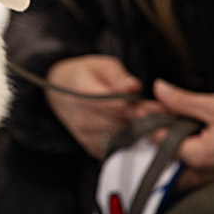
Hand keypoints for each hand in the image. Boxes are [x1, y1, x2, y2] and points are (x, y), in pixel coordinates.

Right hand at [45, 55, 161, 158]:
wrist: (60, 94)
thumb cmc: (85, 76)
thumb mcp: (102, 65)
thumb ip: (119, 76)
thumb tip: (133, 87)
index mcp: (82, 92)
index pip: (115, 105)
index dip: (135, 105)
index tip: (147, 102)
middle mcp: (81, 117)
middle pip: (121, 124)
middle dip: (139, 118)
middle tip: (152, 110)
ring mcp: (85, 135)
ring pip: (121, 138)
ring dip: (135, 130)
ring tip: (140, 117)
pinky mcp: (90, 147)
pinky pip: (116, 148)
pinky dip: (127, 141)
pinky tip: (130, 128)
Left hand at [151, 79, 213, 188]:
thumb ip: (183, 100)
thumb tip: (160, 90)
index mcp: (197, 157)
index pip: (159, 139)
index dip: (149, 119)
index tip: (140, 106)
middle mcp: (200, 172)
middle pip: (164, 151)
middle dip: (155, 129)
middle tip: (151, 109)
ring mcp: (209, 175)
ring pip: (176, 159)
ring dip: (169, 138)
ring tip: (168, 116)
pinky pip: (191, 163)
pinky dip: (184, 146)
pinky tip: (186, 131)